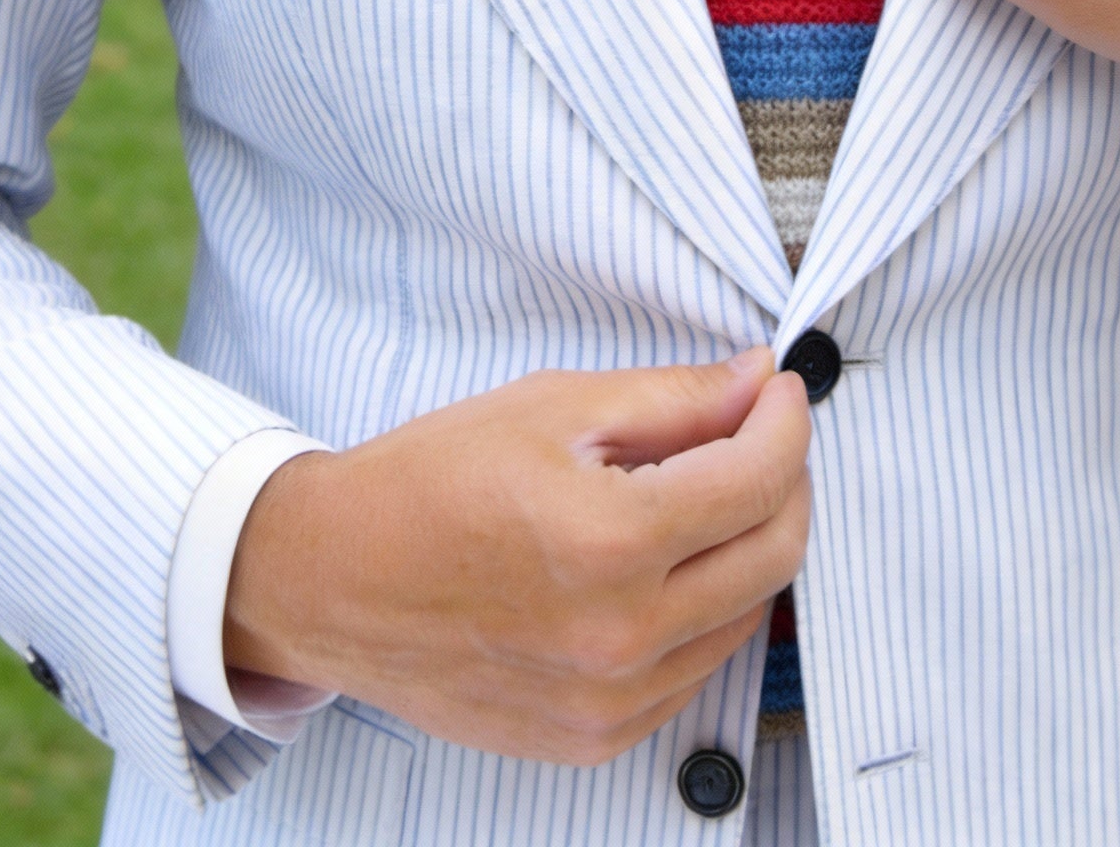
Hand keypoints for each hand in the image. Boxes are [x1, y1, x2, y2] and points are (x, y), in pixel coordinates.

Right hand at [222, 351, 809, 763]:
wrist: (332, 581)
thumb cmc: (427, 483)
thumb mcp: (550, 407)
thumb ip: (671, 398)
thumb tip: (756, 381)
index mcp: (608, 541)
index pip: (758, 479)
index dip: (786, 421)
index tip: (780, 392)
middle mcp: (620, 635)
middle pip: (774, 553)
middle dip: (787, 479)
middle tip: (762, 433)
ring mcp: (610, 701)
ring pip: (746, 616)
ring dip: (751, 544)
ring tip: (709, 491)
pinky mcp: (594, 737)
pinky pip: (695, 670)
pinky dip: (708, 608)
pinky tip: (670, 562)